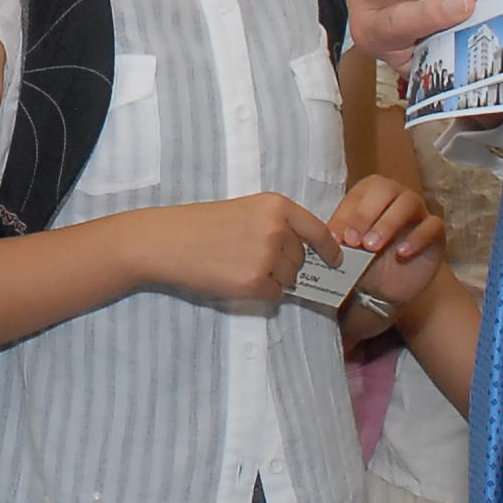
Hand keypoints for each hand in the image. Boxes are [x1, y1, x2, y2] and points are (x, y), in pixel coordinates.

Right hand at [149, 193, 344, 310]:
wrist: (167, 241)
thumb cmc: (200, 225)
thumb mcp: (244, 211)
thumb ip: (275, 226)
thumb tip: (302, 256)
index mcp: (276, 206)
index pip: (317, 230)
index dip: (329, 248)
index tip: (336, 260)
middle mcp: (277, 229)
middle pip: (300, 260)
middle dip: (284, 265)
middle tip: (250, 259)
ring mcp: (268, 257)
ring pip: (288, 280)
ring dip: (271, 280)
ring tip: (237, 266)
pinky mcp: (255, 283)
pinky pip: (273, 296)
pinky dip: (259, 293)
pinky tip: (234, 279)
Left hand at [332, 174, 445, 333]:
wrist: (391, 286)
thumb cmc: (366, 261)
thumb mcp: (349, 252)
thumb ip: (340, 241)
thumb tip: (328, 237)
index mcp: (370, 194)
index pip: (359, 193)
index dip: (347, 214)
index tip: (336, 238)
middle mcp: (396, 195)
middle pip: (385, 190)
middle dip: (366, 215)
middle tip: (355, 242)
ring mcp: (418, 211)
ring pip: (408, 203)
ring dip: (389, 223)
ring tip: (373, 247)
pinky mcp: (435, 231)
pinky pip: (432, 225)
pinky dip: (417, 238)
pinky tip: (402, 253)